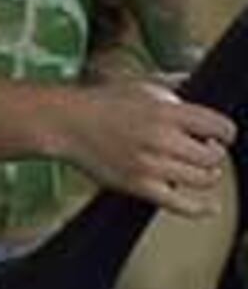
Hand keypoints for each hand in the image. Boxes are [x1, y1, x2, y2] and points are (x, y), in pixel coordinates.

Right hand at [53, 76, 234, 215]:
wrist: (63, 122)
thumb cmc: (98, 102)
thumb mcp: (139, 84)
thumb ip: (171, 86)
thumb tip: (192, 80)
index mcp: (166, 111)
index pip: (222, 127)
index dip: (224, 132)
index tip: (218, 134)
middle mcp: (162, 138)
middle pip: (215, 156)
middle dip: (214, 153)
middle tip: (203, 150)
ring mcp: (151, 165)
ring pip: (203, 179)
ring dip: (206, 175)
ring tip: (195, 168)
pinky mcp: (139, 185)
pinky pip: (181, 205)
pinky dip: (201, 209)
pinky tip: (209, 206)